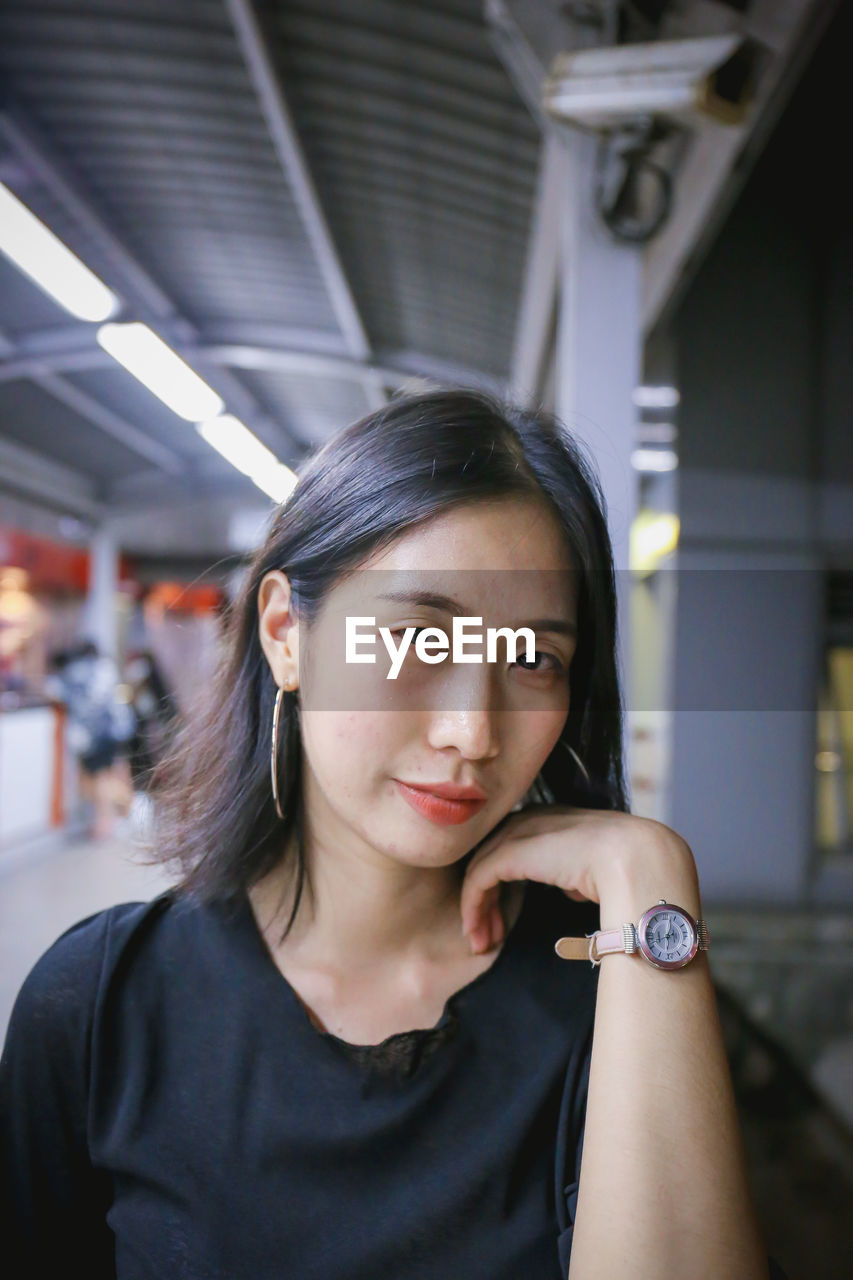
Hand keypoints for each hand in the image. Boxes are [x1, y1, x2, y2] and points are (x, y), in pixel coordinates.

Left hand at [459, 805, 696, 954]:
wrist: (637, 860)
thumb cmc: (630, 869)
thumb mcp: (599, 870)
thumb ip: (580, 874)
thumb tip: (574, 888)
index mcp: (554, 819)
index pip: (513, 849)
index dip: (503, 885)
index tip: (503, 921)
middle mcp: (532, 818)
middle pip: (491, 859)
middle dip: (485, 900)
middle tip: (484, 937)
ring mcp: (520, 832)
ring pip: (480, 870)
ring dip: (477, 909)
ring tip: (479, 943)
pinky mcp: (510, 851)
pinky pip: (478, 880)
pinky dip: (473, 907)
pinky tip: (476, 932)